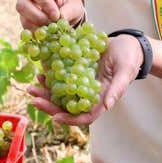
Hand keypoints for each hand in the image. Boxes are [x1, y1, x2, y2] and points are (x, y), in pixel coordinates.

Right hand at [15, 0, 84, 29]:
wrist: (65, 13)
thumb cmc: (69, 4)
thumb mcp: (75, 4)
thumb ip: (70, 9)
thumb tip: (61, 17)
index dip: (46, 5)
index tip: (56, 16)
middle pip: (22, 5)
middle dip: (39, 18)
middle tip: (52, 24)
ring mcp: (23, 7)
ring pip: (23, 19)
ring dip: (38, 28)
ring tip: (52, 31)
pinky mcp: (24, 20)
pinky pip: (25, 30)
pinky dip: (37, 35)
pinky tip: (47, 35)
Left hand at [26, 34, 143, 125]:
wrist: (127, 43)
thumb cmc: (130, 58)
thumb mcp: (125, 72)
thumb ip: (117, 88)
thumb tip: (108, 106)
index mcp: (101, 99)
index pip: (84, 116)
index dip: (70, 119)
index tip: (55, 117)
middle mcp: (88, 94)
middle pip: (67, 107)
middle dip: (49, 105)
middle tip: (33, 98)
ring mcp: (81, 83)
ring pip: (60, 94)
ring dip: (46, 92)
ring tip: (31, 87)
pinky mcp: (76, 72)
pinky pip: (61, 78)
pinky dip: (50, 77)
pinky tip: (40, 73)